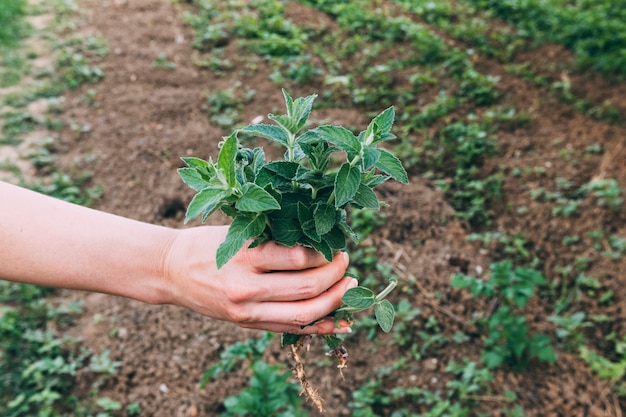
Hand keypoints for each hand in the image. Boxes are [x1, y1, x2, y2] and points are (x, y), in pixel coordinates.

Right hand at [163, 226, 355, 333]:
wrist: (171, 271)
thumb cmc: (206, 244)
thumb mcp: (238, 232)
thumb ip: (273, 239)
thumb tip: (319, 240)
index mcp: (243, 256)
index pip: (297, 257)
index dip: (324, 252)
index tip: (333, 244)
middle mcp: (245, 288)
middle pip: (306, 289)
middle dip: (335, 276)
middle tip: (346, 262)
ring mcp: (246, 312)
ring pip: (303, 314)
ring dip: (334, 301)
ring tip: (350, 287)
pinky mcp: (247, 325)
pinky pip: (290, 329)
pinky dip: (320, 327)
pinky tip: (341, 322)